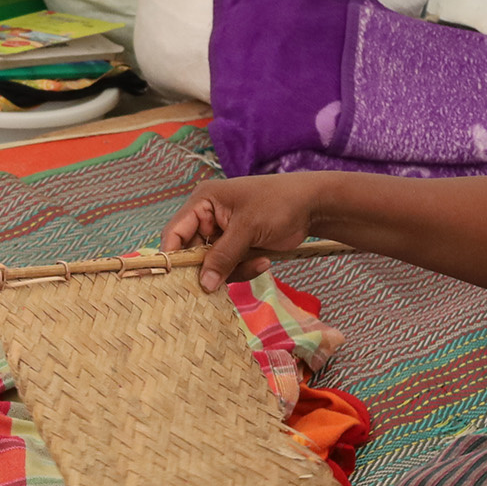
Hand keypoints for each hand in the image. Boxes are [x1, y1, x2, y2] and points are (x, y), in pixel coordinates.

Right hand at [159, 175, 324, 288]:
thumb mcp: (247, 228)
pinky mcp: (237, 247)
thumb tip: (203, 284)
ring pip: (212, 265)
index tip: (178, 281)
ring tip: (258, 260)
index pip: (175, 233)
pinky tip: (264, 260)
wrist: (313, 207)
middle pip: (192, 253)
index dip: (173, 257)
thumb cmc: (278, 204)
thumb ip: (223, 256)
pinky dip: (244, 268)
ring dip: (233, 269)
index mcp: (203, 202)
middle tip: (220, 283)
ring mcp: (222, 234)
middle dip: (209, 268)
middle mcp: (207, 217)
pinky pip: (229, 267)